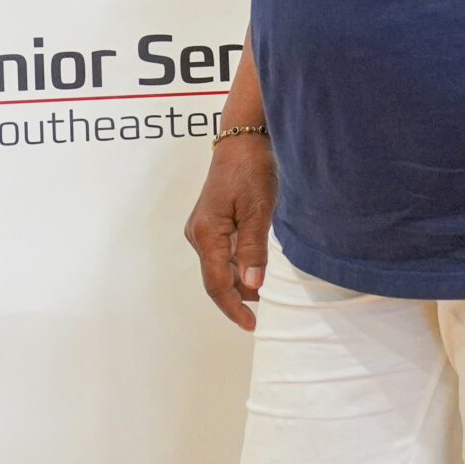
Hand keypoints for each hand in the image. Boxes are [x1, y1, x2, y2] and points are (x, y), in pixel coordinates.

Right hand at [184, 133, 276, 330]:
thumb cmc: (251, 168)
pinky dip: (238, 265)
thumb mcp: (259, 209)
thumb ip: (254, 249)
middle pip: (216, 278)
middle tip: (266, 310)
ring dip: (240, 281)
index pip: (216, 284)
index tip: (252, 324)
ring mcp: (202, 229)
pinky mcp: (211, 222)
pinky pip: (222, 253)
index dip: (234, 308)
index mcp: (206, 234)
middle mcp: (198, 234)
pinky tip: (256, 268)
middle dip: (238, 297)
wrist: (243, 139)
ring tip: (266, 291)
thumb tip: (251, 286)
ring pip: (219, 267)